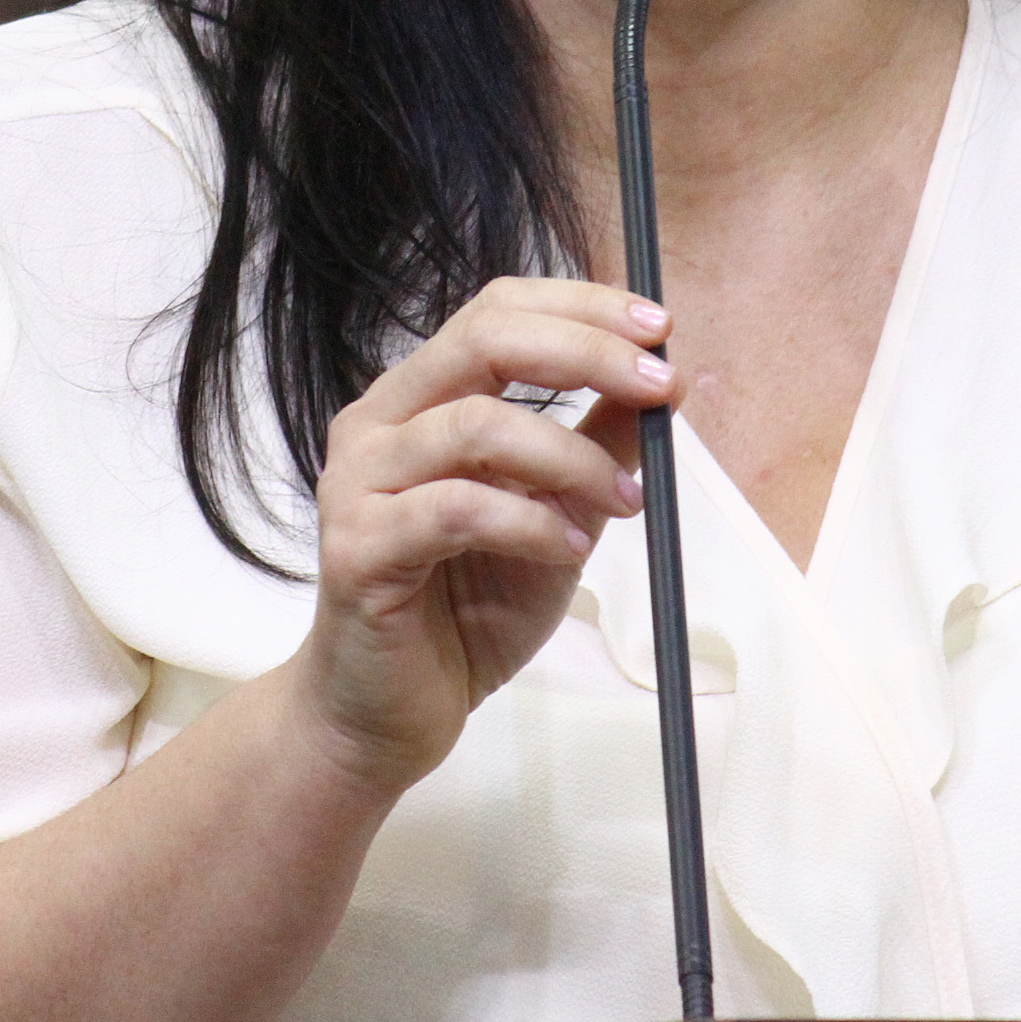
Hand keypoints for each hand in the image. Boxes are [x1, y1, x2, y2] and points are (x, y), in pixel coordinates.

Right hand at [283, 276, 664, 796]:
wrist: (387, 714)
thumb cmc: (462, 611)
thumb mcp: (556, 514)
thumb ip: (597, 445)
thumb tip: (664, 384)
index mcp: (418, 399)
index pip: (496, 312)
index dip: (581, 307)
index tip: (658, 327)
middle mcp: (377, 424)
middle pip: (483, 340)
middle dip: (586, 352)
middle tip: (659, 386)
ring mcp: (357, 483)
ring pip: (476, 424)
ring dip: (570, 457)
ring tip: (624, 501)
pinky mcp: (356, 549)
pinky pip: (455, 509)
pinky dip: (528, 521)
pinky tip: (567, 549)